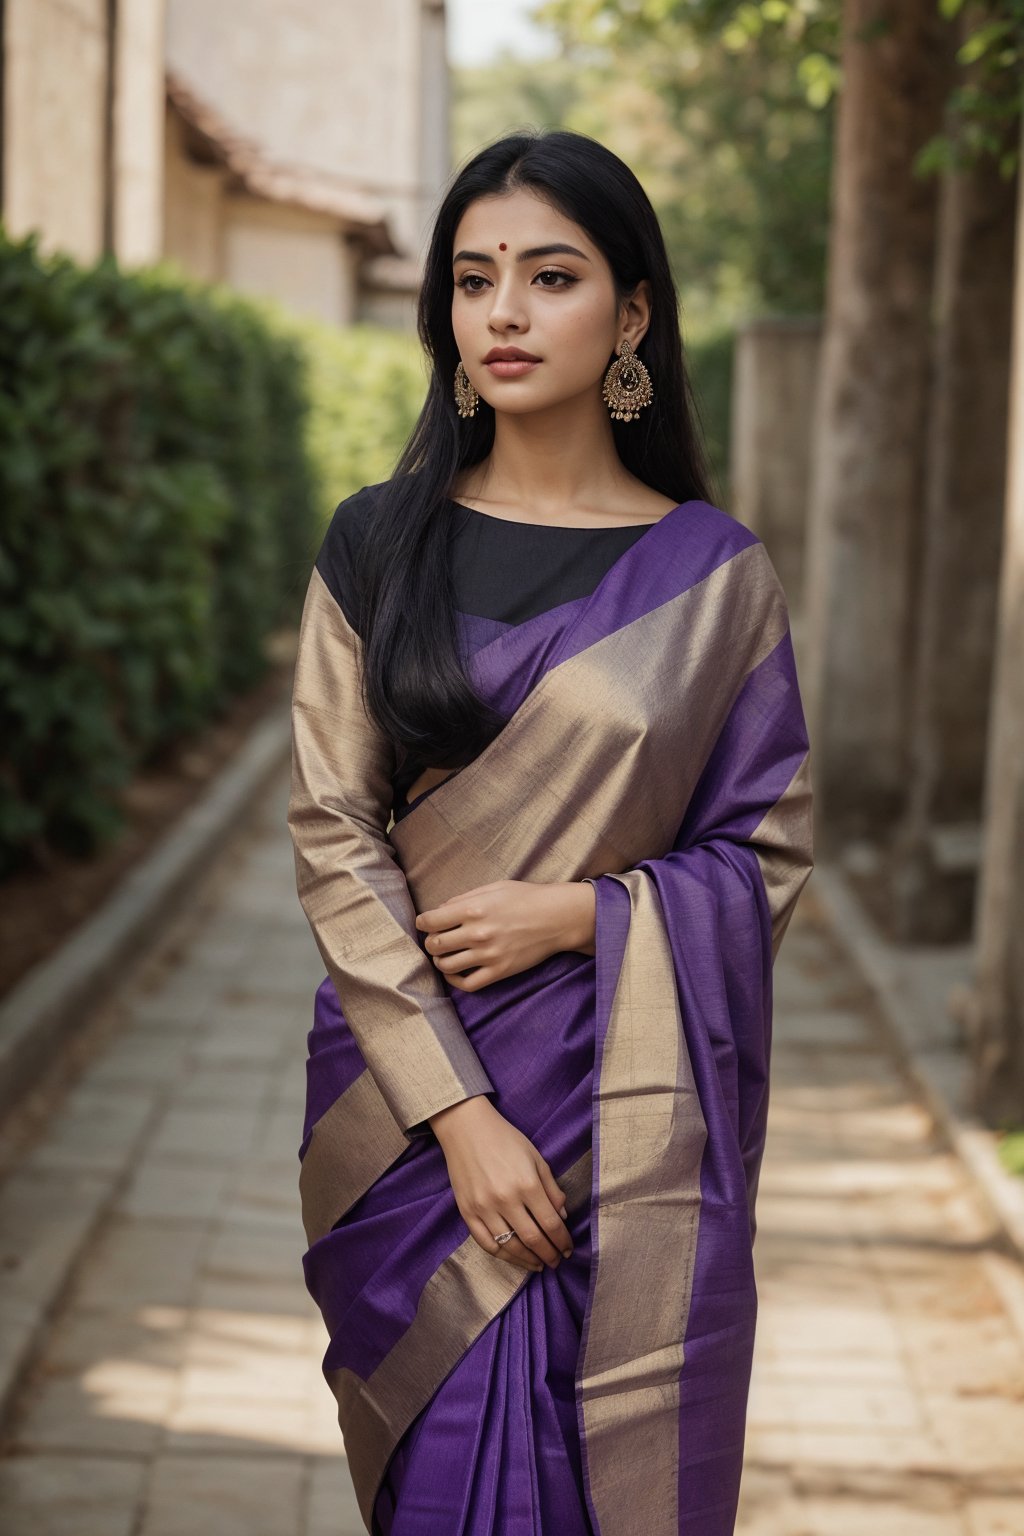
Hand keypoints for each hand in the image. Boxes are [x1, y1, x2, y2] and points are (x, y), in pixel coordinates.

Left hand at [414, 879, 595, 990]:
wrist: (557, 918)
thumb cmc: (526, 898)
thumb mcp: (494, 887)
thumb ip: (464, 898)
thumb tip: (440, 910)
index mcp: (473, 908)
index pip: (430, 921)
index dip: (422, 922)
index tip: (425, 923)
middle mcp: (477, 933)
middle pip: (435, 944)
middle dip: (430, 942)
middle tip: (435, 939)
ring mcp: (488, 954)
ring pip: (446, 966)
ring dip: (440, 961)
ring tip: (445, 955)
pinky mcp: (499, 971)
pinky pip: (467, 984)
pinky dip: (455, 980)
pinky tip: (455, 972)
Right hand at [429, 1097, 572, 1273]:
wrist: (466, 1128)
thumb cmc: (505, 1139)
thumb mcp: (535, 1157)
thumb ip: (551, 1188)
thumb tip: (562, 1216)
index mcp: (527, 1184)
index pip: (551, 1224)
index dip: (562, 1241)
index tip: (568, 1249)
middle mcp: (506, 1199)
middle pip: (533, 1239)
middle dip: (549, 1255)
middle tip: (556, 1262)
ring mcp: (484, 1208)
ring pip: (509, 1247)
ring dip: (527, 1260)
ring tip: (538, 1264)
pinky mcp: (467, 1212)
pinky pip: (485, 1243)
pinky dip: (501, 1255)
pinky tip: (513, 1256)